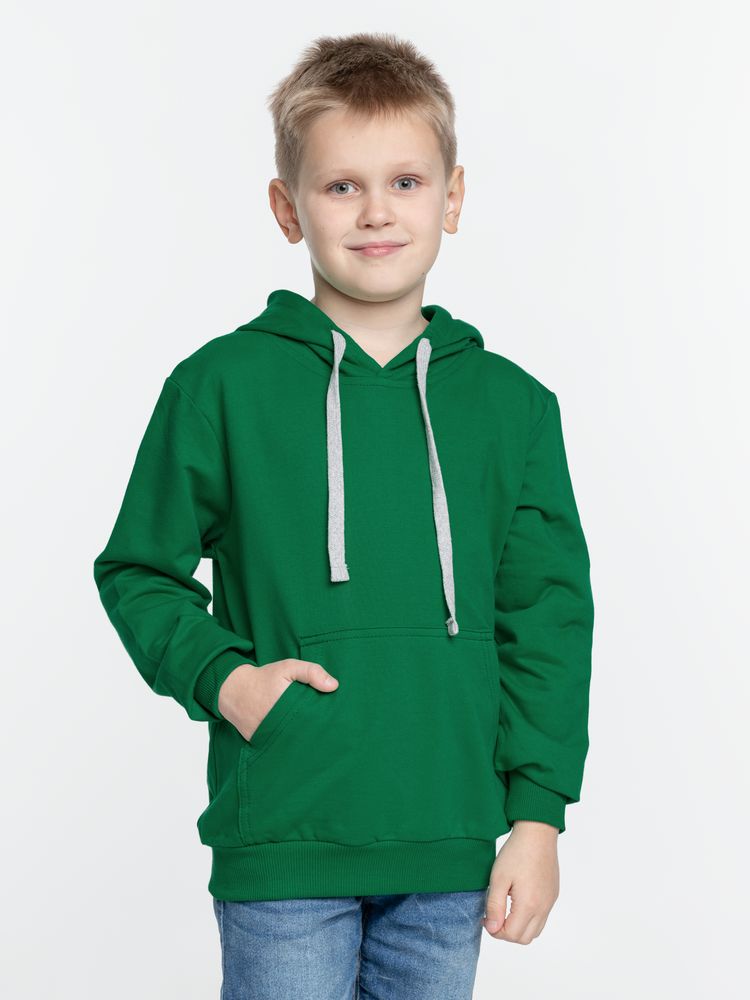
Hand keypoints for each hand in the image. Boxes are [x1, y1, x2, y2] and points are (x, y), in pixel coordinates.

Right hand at [217, 658, 338, 740]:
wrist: (234, 689)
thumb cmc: (265, 678)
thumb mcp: (288, 667)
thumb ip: (311, 672)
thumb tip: (334, 686)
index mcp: (287, 707)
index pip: (313, 721)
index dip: (325, 723)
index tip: (336, 723)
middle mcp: (276, 725)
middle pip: (304, 736)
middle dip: (316, 735)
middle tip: (331, 737)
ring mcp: (266, 736)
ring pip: (291, 744)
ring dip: (303, 743)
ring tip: (318, 744)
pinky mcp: (258, 743)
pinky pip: (277, 747)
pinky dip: (287, 746)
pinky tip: (298, 744)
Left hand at [483, 820, 559, 944]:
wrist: (537, 833)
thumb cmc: (516, 853)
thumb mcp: (498, 879)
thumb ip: (494, 907)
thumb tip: (492, 929)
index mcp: (528, 905)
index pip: (511, 935)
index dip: (495, 931)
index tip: (486, 917)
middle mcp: (543, 908)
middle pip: (524, 938)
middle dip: (507, 933)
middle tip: (494, 915)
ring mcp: (550, 902)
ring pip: (536, 930)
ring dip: (519, 928)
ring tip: (505, 909)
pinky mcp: (553, 894)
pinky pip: (542, 917)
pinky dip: (529, 918)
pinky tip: (518, 901)